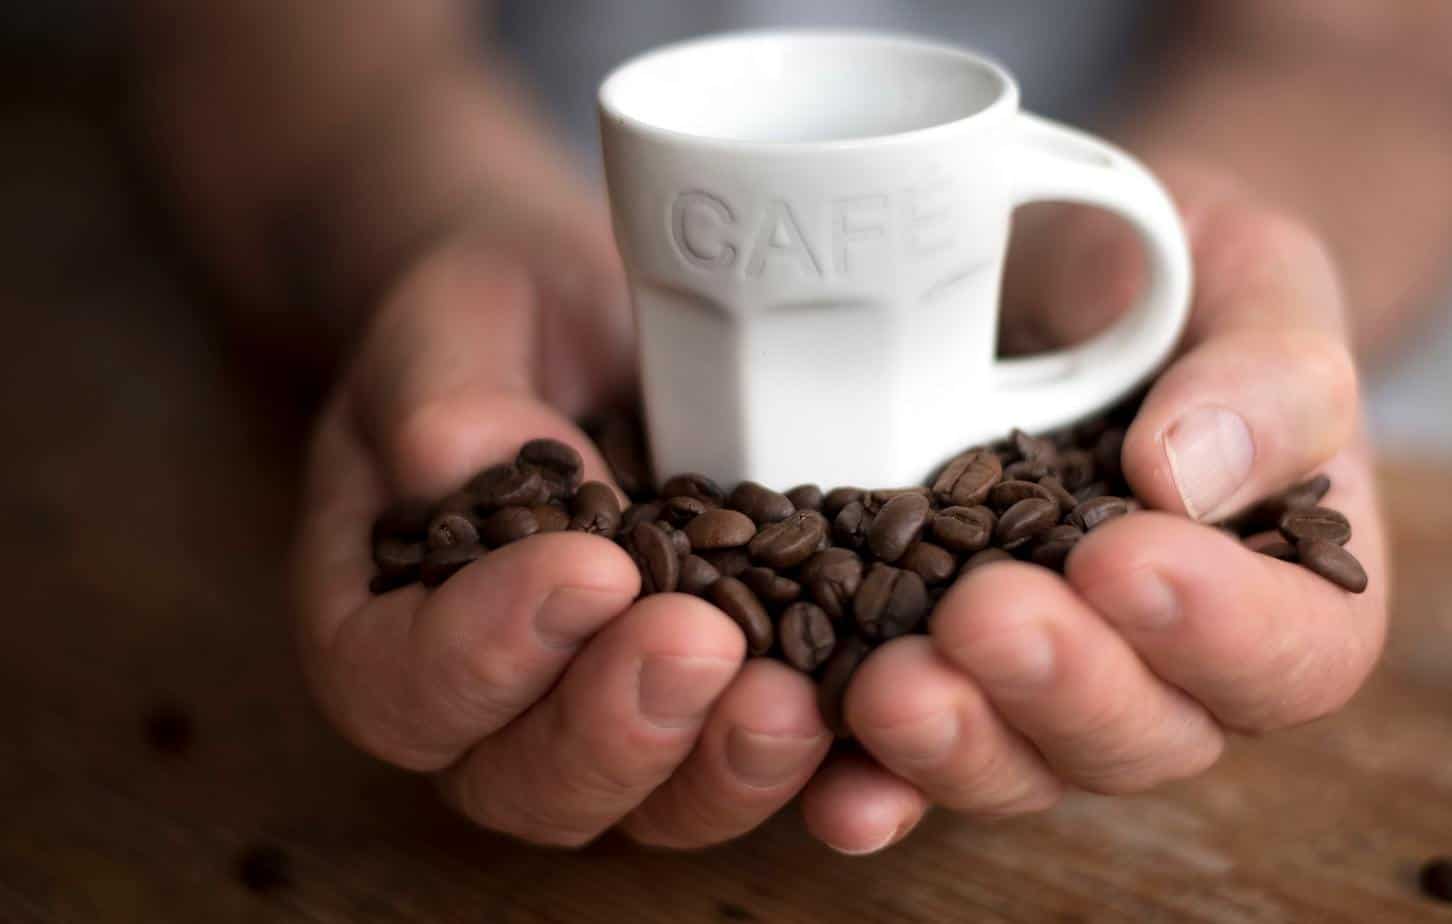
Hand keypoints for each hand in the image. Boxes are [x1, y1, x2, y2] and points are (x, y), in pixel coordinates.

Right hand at [291, 224, 831, 847]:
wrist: (592, 321)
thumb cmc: (498, 322)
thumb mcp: (451, 329)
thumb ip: (443, 400)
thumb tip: (474, 462)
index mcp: (387, 628)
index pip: (406, 685)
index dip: (487, 652)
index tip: (587, 568)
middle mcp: (499, 710)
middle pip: (536, 782)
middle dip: (620, 722)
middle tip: (696, 640)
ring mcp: (620, 723)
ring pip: (661, 805)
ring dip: (727, 764)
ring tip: (793, 695)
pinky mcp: (727, 710)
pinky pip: (771, 767)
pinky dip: (829, 765)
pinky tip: (872, 714)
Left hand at [800, 164, 1389, 853]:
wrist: (1058, 286)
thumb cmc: (1181, 284)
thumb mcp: (1256, 284)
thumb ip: (1266, 380)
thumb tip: (1186, 476)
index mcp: (1284, 594)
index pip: (1288, 655)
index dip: (1217, 631)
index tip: (1127, 558)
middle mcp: (1169, 670)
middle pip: (1141, 735)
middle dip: (1060, 686)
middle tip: (987, 617)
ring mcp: (1044, 686)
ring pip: (1019, 763)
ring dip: (955, 742)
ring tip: (888, 688)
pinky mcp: (938, 676)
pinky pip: (905, 758)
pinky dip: (868, 781)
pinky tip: (824, 789)